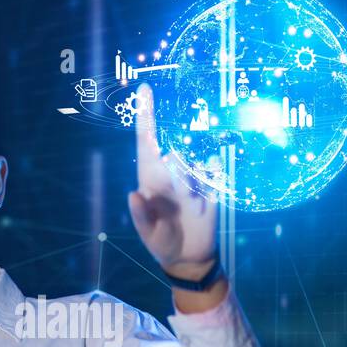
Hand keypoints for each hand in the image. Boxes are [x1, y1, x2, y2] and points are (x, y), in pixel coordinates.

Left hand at [126, 83, 218, 281]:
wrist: (189, 257)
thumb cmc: (161, 242)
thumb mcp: (149, 234)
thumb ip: (141, 216)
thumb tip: (133, 194)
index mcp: (150, 178)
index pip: (147, 141)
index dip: (145, 115)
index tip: (145, 89)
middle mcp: (171, 172)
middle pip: (176, 152)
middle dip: (180, 174)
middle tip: (183, 199)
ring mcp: (192, 178)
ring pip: (196, 163)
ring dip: (193, 187)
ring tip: (192, 209)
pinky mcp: (211, 186)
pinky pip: (214, 169)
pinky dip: (210, 182)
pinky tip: (205, 201)